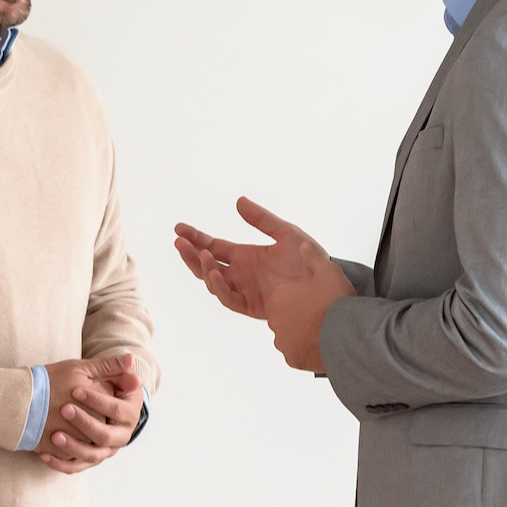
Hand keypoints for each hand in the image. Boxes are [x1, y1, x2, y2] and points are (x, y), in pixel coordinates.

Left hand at [35, 353, 143, 473]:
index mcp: (130, 416)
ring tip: (54, 436)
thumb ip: (116, 368)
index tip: (76, 390)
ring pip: (91, 456)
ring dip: (72, 447)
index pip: (117, 410)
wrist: (102, 408)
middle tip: (64, 410)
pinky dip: (59, 463)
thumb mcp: (110, 376)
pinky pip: (75, 467)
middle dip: (85, 423)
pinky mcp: (89, 460)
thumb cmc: (105, 387)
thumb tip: (130, 359)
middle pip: (105, 436)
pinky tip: (44, 454)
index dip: (98, 400)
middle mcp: (121, 437)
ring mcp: (105, 451)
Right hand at [174, 196, 355, 371]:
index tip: (179, 229)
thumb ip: (262, 219)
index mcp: (246, 256)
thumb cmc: (310, 260)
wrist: (328, 286)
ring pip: (214, 282)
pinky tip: (216, 274)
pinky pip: (231, 299)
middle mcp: (241, 274)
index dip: (196, 238)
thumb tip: (239, 201)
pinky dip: (221, 287)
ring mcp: (245, 290)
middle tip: (179, 242)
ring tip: (201, 254)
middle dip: (191, 254)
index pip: (213, 247)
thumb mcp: (287, 233)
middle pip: (206, 265)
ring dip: (203, 269)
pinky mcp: (253, 306)